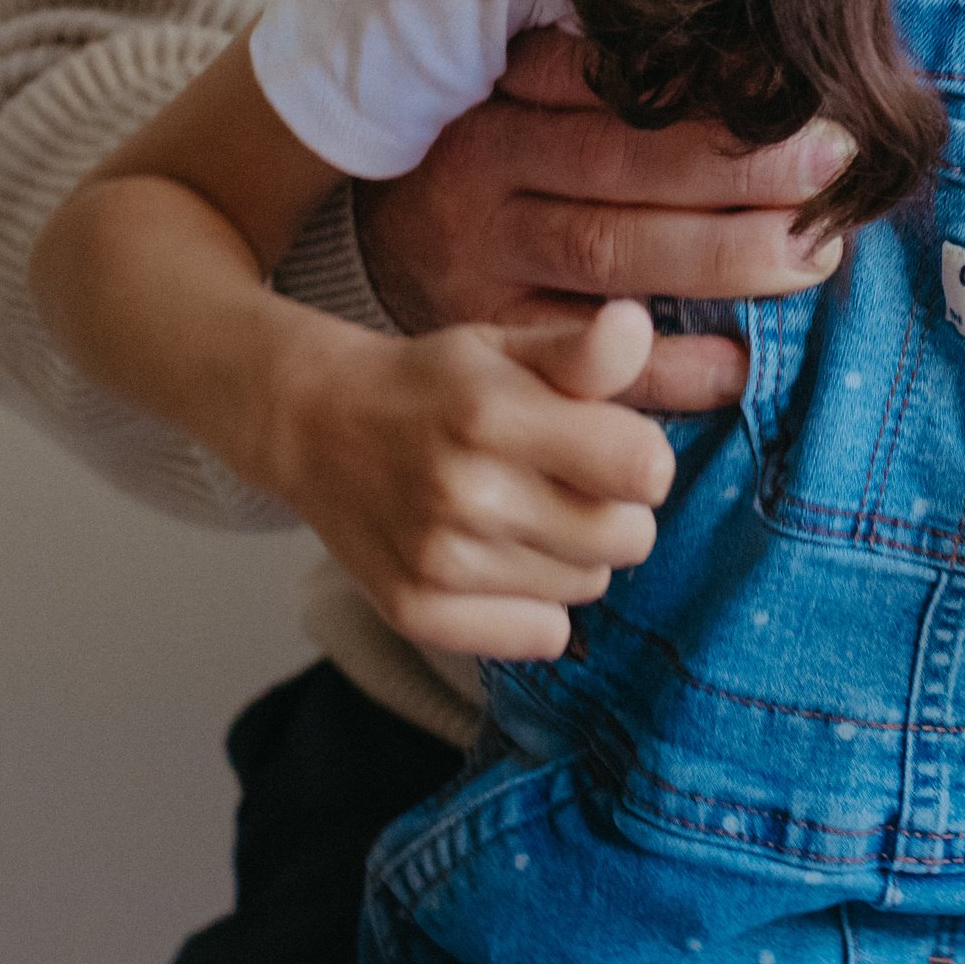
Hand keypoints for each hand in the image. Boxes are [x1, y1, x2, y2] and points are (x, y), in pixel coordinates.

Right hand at [256, 298, 683, 659]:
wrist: (318, 426)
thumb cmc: (434, 385)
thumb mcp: (506, 346)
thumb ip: (583, 349)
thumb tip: (635, 327)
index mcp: (496, 415)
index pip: (647, 470)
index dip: (642, 457)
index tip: (608, 444)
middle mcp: (467, 494)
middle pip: (629, 539)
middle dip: (614, 509)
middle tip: (564, 482)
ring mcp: (439, 562)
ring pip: (588, 586)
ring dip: (572, 556)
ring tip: (520, 514)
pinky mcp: (418, 613)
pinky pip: (543, 636)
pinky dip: (535, 607)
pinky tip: (499, 561)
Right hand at [351, 28, 851, 412]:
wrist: (370, 276)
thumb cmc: (483, 181)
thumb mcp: (519, 112)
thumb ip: (607, 88)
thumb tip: (759, 67)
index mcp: (498, 106)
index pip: (606, 85)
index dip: (703, 85)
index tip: (795, 85)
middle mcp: (485, 182)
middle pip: (619, 166)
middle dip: (735, 167)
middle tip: (832, 166)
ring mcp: (481, 271)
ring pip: (607, 256)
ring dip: (719, 256)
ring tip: (811, 256)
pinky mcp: (490, 356)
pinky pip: (586, 364)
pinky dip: (669, 369)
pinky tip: (740, 363)